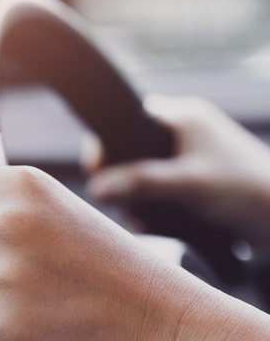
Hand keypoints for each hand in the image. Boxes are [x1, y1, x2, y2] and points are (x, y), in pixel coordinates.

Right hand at [87, 95, 269, 244]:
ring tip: (145, 218)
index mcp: (183, 116)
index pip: (130, 118)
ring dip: (141, 197)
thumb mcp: (188, 184)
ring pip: (146, 172)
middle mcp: (185, 132)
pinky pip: (161, 189)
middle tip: (128, 202)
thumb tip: (95, 187)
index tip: (97, 169)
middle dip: (126, 180)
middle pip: (134, 150)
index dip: (109, 142)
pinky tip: (157, 224)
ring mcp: (191, 157)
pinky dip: (155, 206)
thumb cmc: (245, 191)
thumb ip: (141, 183)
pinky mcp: (196, 181)